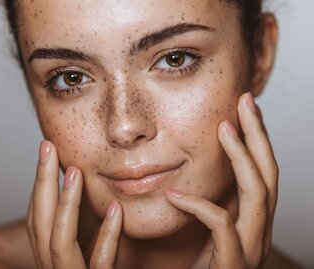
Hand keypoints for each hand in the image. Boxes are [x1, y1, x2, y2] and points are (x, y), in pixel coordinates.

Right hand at [26, 141, 122, 268]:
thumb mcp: (87, 247)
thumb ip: (84, 225)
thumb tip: (80, 185)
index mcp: (51, 256)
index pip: (37, 220)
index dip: (39, 186)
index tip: (47, 153)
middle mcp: (54, 267)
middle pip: (40, 224)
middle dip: (42, 183)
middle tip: (47, 147)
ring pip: (60, 240)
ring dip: (66, 203)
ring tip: (74, 171)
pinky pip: (100, 263)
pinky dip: (106, 236)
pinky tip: (115, 209)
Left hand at [165, 92, 278, 268]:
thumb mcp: (206, 233)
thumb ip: (206, 206)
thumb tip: (195, 178)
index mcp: (252, 223)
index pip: (263, 174)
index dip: (258, 141)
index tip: (245, 110)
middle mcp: (258, 233)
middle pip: (269, 176)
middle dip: (259, 136)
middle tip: (247, 102)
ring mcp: (250, 250)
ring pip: (257, 195)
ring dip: (242, 158)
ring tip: (225, 128)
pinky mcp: (233, 265)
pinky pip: (222, 225)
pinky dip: (199, 205)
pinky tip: (175, 195)